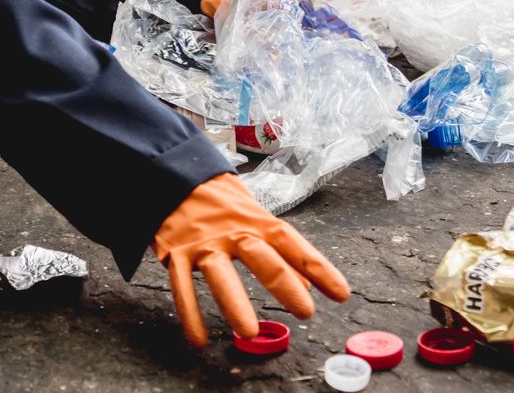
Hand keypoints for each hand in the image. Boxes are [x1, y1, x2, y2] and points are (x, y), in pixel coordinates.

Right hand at [152, 173, 349, 346]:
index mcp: (257, 221)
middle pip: (262, 257)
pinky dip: (189, 314)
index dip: (318, 267)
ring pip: (220, 274)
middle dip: (284, 285)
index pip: (292, 243)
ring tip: (248, 332)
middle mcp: (233, 232)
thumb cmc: (220, 200)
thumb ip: (279, 252)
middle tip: (305, 312)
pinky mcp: (176, 252)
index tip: (341, 293)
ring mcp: (203, 243)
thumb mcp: (254, 217)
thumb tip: (307, 285)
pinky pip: (181, 285)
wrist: (172, 172)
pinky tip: (199, 340)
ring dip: (234, 303)